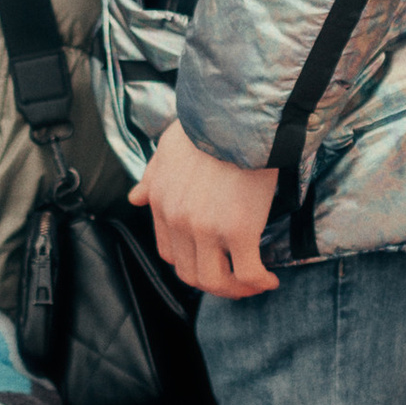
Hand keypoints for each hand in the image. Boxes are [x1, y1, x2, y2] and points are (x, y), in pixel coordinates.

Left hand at [130, 123, 279, 297]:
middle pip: (190, 273)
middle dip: (214, 282)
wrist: (238, 114)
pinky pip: (248, 273)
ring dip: (235, 289)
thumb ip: (152, 176)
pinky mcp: (239, 231)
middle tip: (235, 280)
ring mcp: (207, 229)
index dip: (191, 262)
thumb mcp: (168, 148)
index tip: (212, 261)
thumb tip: (135, 198)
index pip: (169, 251)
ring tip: (254, 283)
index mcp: (162, 202)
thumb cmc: (209, 125)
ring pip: (215, 281)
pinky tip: (270, 279)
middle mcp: (179, 220)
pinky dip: (259, 282)